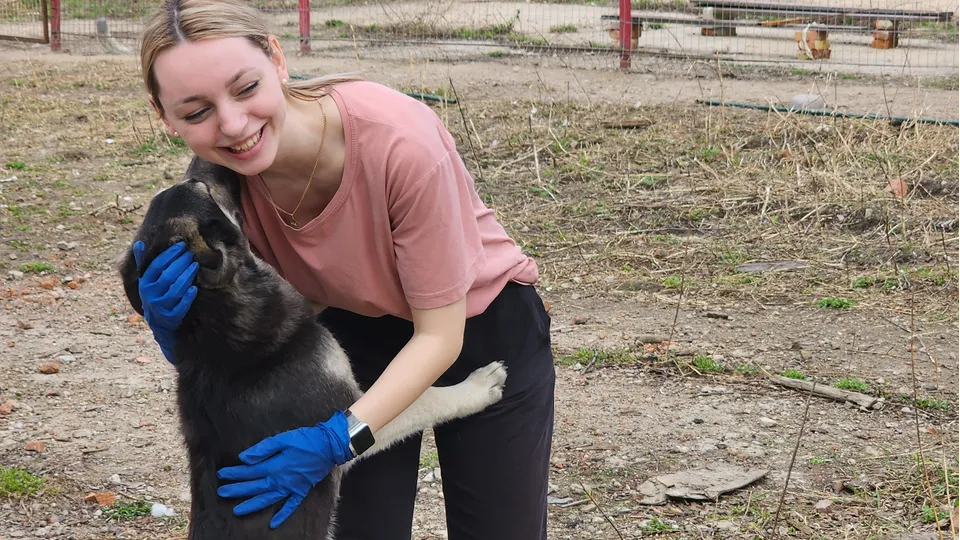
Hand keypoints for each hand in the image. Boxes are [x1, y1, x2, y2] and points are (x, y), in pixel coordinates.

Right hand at [132, 241, 198, 363]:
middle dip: (181, 263)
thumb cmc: (154, 294)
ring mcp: (161, 307)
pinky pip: (181, 306)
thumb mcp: (146, 280)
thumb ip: (143, 262)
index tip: (182, 245)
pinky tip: (195, 288)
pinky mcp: (171, 317)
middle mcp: (150, 295)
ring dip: (187, 276)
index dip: (170, 254)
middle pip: (168, 276)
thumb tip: (139, 243)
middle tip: (191, 254)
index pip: (157, 265)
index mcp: (144, 283)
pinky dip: (188, 296)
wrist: (158, 322)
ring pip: (175, 289)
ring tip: (195, 265)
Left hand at [216, 411, 353, 528]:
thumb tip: (244, 458)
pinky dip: (283, 514)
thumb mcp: (283, 439)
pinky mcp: (302, 489)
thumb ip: (263, 449)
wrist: (329, 445)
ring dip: (253, 505)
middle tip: (222, 492)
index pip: (250, 471)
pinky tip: (274, 523)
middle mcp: (281, 480)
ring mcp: (292, 487)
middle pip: (255, 487)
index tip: (222, 474)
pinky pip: (291, 505)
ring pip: (269, 499)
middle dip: (238, 490)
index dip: (235, 473)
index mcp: (275, 466)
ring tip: (238, 511)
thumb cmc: (306, 439)